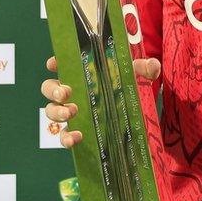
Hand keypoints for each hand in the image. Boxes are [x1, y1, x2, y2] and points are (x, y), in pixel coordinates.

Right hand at [41, 54, 161, 148]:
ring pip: (51, 111)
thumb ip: (144, 68)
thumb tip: (152, 67)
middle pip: (49, 87)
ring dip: (56, 112)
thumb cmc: (128, 84)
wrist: (133, 109)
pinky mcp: (77, 130)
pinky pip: (63, 135)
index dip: (54, 63)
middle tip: (66, 93)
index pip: (61, 63)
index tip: (54, 63)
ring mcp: (72, 111)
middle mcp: (72, 90)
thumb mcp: (137, 74)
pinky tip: (77, 137)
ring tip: (71, 114)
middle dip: (53, 90)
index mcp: (81, 71)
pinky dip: (66, 137)